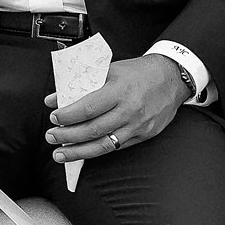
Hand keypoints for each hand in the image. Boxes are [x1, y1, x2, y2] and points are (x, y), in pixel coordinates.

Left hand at [46, 55, 185, 162]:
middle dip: (68, 136)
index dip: (68, 116)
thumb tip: (55, 98)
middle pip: (93, 130)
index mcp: (120, 91)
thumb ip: (82, 85)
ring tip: (60, 154)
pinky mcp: (144, 136)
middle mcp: (129, 111)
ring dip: (79, 152)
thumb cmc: (139, 72)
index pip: (88, 108)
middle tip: (51, 137)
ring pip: (104, 145)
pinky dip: (98, 151)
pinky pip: (117, 147)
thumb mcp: (110, 70)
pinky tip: (83, 152)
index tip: (54, 117)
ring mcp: (138, 126)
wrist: (172, 78)